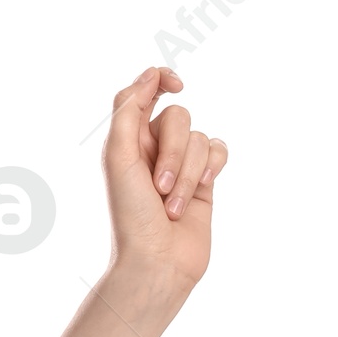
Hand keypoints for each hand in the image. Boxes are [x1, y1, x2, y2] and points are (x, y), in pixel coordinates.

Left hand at [102, 67, 228, 296]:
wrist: (157, 262)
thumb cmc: (131, 215)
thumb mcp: (119, 158)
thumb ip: (129, 110)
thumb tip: (150, 74)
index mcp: (126, 139)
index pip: (142, 92)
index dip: (160, 80)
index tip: (177, 85)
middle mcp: (153, 147)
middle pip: (178, 117)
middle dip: (174, 151)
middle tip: (159, 186)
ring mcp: (181, 164)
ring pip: (200, 138)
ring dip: (189, 173)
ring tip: (172, 205)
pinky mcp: (205, 181)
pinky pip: (218, 151)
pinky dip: (211, 170)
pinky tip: (203, 191)